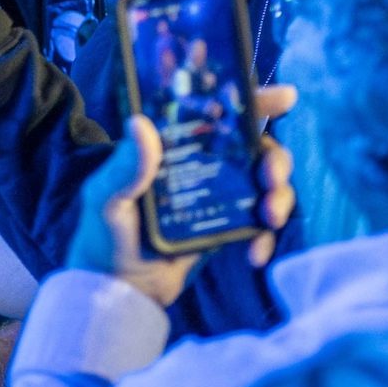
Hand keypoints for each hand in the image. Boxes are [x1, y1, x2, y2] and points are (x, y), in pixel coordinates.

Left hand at [66, 87, 297, 309]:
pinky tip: (254, 254)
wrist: (119, 290)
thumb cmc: (103, 235)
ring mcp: (218, 195)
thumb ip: (124, 167)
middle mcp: (201, 163)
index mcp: (173, 145)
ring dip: (279, 194)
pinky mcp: (227, 227)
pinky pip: (260, 225)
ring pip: (265, 181)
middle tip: (271, 176)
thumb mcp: (106, 198)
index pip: (215, 111)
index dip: (251, 99)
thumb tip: (140, 122)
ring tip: (269, 216)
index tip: (284, 96)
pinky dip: (265, 237)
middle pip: (253, 146)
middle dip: (274, 157)